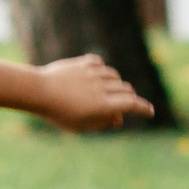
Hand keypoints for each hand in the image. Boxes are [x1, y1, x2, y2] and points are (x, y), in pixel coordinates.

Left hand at [34, 53, 156, 131]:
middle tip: (123, 105)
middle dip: (128, 98)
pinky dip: (103, 70)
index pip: (132, 104)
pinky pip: (100, 63)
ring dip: (116, 84)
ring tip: (108, 92)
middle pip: (126, 89)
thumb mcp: (81, 125)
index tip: (150, 112)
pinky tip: (98, 75)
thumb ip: (102, 123)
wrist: (39, 91)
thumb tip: (119, 118)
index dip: (143, 108)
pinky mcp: (84, 63)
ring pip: (115, 76)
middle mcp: (102, 87)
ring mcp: (93, 73)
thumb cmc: (58, 113)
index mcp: (103, 105)